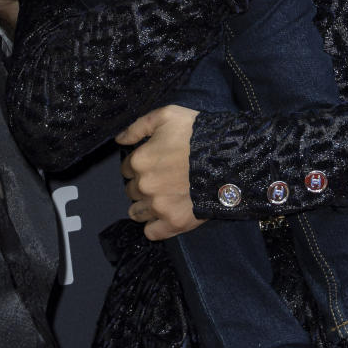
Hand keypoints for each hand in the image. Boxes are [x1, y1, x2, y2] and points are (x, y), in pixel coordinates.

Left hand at [117, 106, 203, 239]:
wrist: (229, 156)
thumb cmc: (198, 133)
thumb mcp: (167, 115)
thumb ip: (138, 127)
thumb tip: (119, 140)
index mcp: (140, 160)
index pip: (126, 168)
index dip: (139, 164)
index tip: (154, 163)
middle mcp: (145, 186)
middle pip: (131, 191)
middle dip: (143, 185)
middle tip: (162, 178)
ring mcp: (159, 207)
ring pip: (137, 213)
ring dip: (145, 206)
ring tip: (164, 197)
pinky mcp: (174, 223)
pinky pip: (152, 232)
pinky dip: (155, 226)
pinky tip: (166, 214)